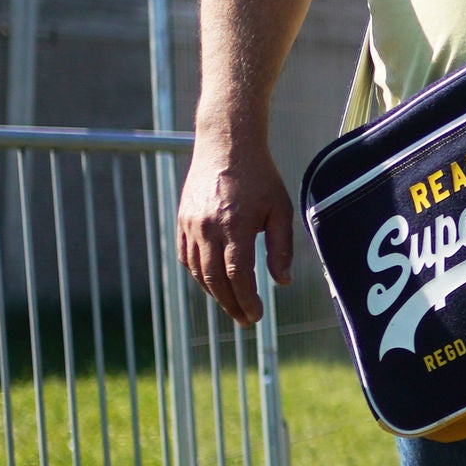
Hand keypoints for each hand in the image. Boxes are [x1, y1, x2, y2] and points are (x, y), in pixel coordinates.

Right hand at [178, 130, 295, 325]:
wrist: (226, 145)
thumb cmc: (260, 176)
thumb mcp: (280, 209)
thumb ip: (281, 248)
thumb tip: (283, 282)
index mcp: (235, 225)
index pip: (237, 275)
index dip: (247, 300)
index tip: (256, 316)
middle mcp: (207, 227)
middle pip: (214, 279)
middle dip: (231, 304)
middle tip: (246, 320)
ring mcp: (190, 224)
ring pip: (197, 271)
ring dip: (214, 294)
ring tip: (233, 306)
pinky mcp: (181, 220)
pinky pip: (186, 256)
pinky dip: (198, 275)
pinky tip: (213, 284)